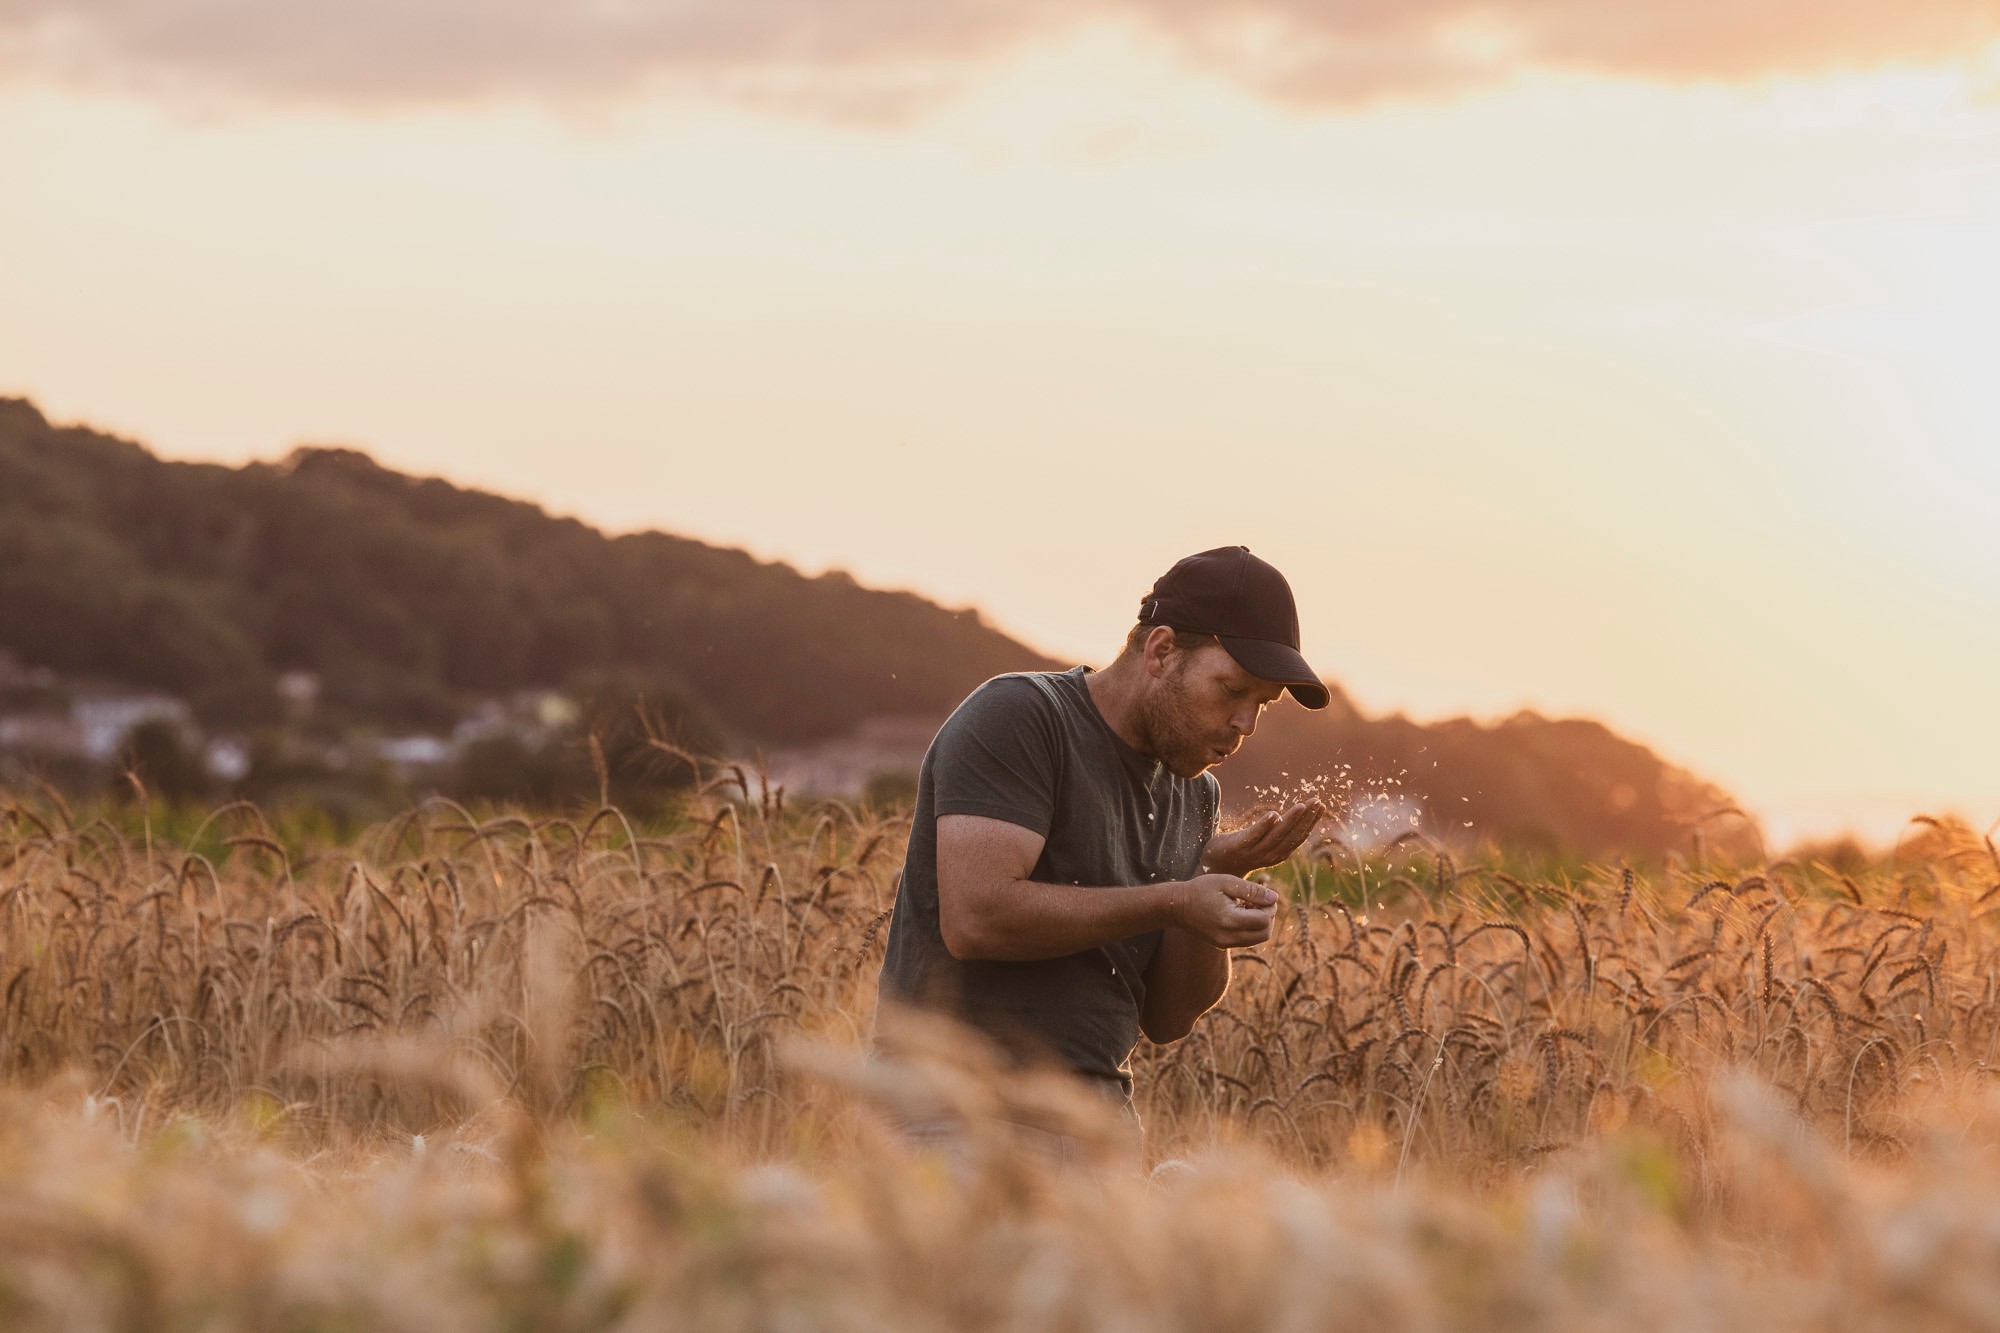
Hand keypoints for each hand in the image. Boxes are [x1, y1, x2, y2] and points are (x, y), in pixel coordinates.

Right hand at [1173, 873, 1278, 948]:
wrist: (1176, 906)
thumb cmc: (1200, 889)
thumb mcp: (1226, 882)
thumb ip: (1252, 891)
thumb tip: (1274, 898)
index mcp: (1229, 920)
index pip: (1263, 920)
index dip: (1270, 907)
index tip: (1264, 896)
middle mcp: (1228, 936)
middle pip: (1264, 934)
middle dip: (1269, 917)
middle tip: (1260, 902)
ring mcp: (1224, 943)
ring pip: (1257, 939)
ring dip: (1260, 924)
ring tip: (1249, 906)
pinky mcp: (1222, 944)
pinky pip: (1246, 940)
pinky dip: (1250, 928)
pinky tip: (1241, 913)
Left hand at [1202, 801, 1325, 877]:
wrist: (1214, 866)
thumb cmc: (1241, 851)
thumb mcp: (1263, 843)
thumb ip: (1277, 833)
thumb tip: (1293, 815)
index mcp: (1278, 854)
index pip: (1299, 836)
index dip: (1311, 822)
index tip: (1321, 805)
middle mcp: (1269, 855)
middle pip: (1292, 836)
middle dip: (1306, 819)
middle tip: (1317, 802)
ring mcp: (1253, 852)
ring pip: (1276, 836)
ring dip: (1291, 820)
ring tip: (1302, 805)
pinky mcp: (1237, 848)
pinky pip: (1253, 836)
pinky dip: (1264, 826)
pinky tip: (1274, 814)